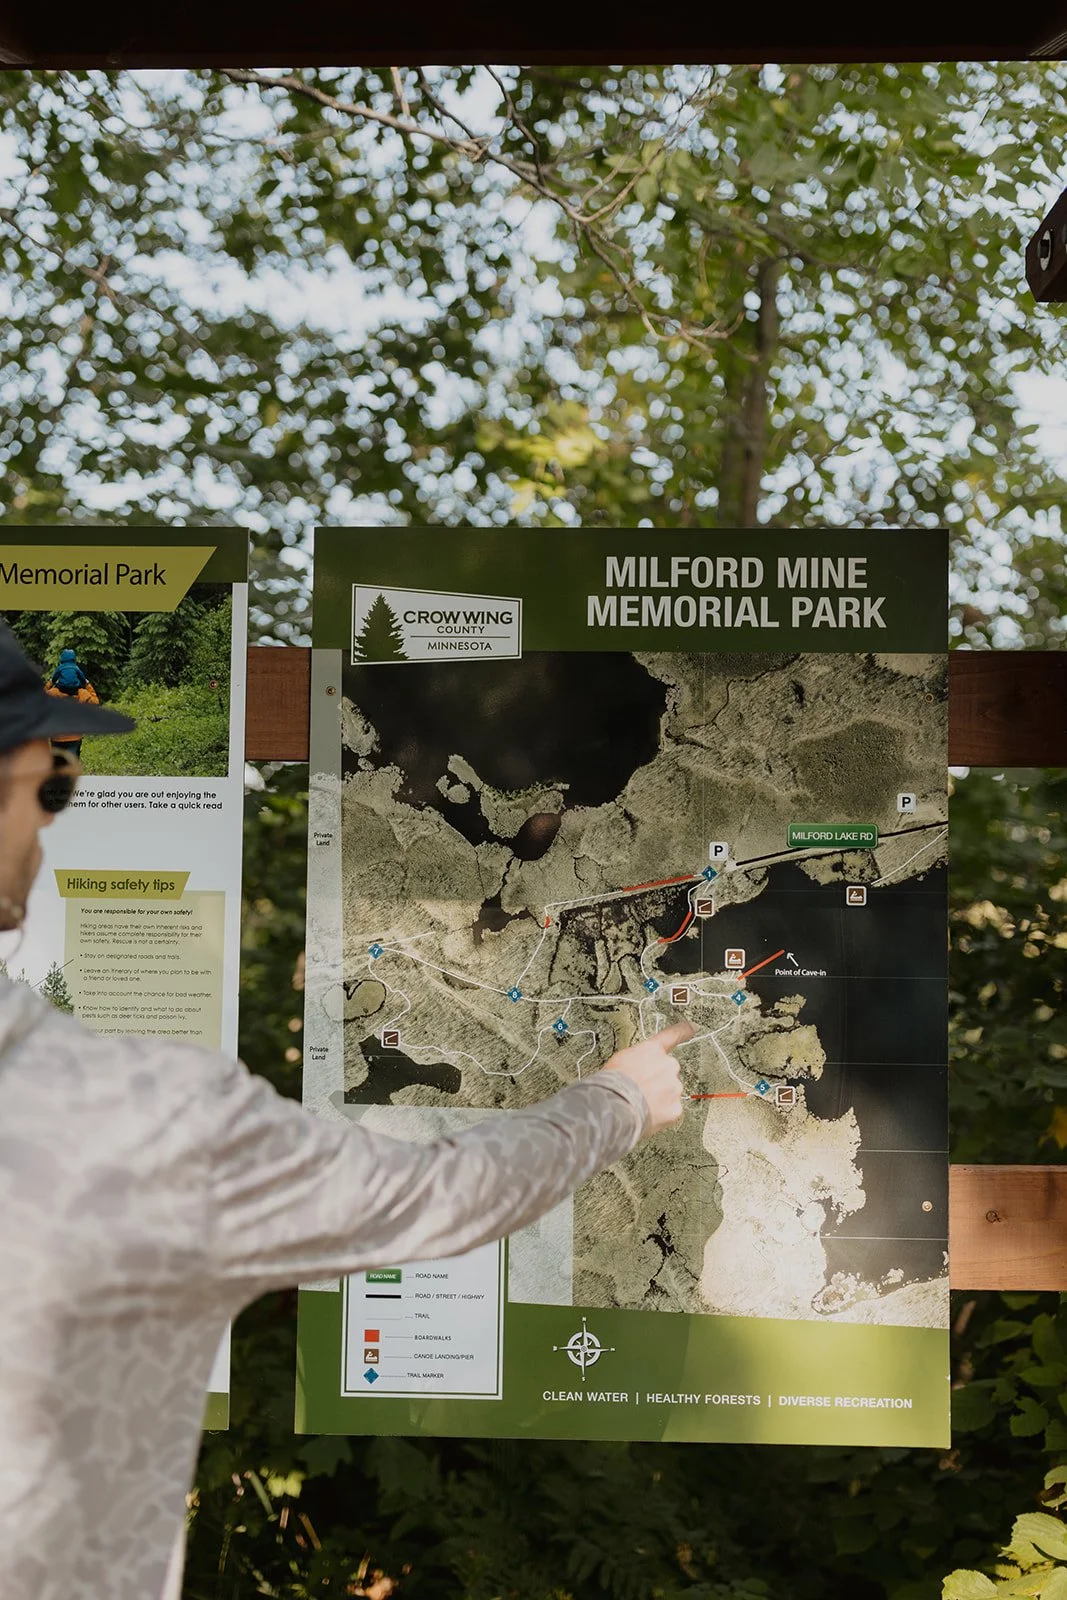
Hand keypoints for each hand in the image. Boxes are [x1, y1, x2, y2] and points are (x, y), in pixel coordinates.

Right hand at [601, 1019, 695, 1135]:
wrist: (616, 1104)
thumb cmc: (613, 1081)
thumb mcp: (621, 1059)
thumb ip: (638, 1059)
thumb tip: (639, 1068)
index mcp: (653, 1050)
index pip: (672, 1036)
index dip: (683, 1030)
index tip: (693, 1026)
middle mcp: (668, 1066)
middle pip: (668, 1071)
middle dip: (659, 1080)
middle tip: (642, 1089)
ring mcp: (674, 1087)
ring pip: (670, 1093)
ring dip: (659, 1098)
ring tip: (639, 1104)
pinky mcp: (675, 1108)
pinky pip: (670, 1111)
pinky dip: (661, 1114)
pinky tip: (646, 1115)